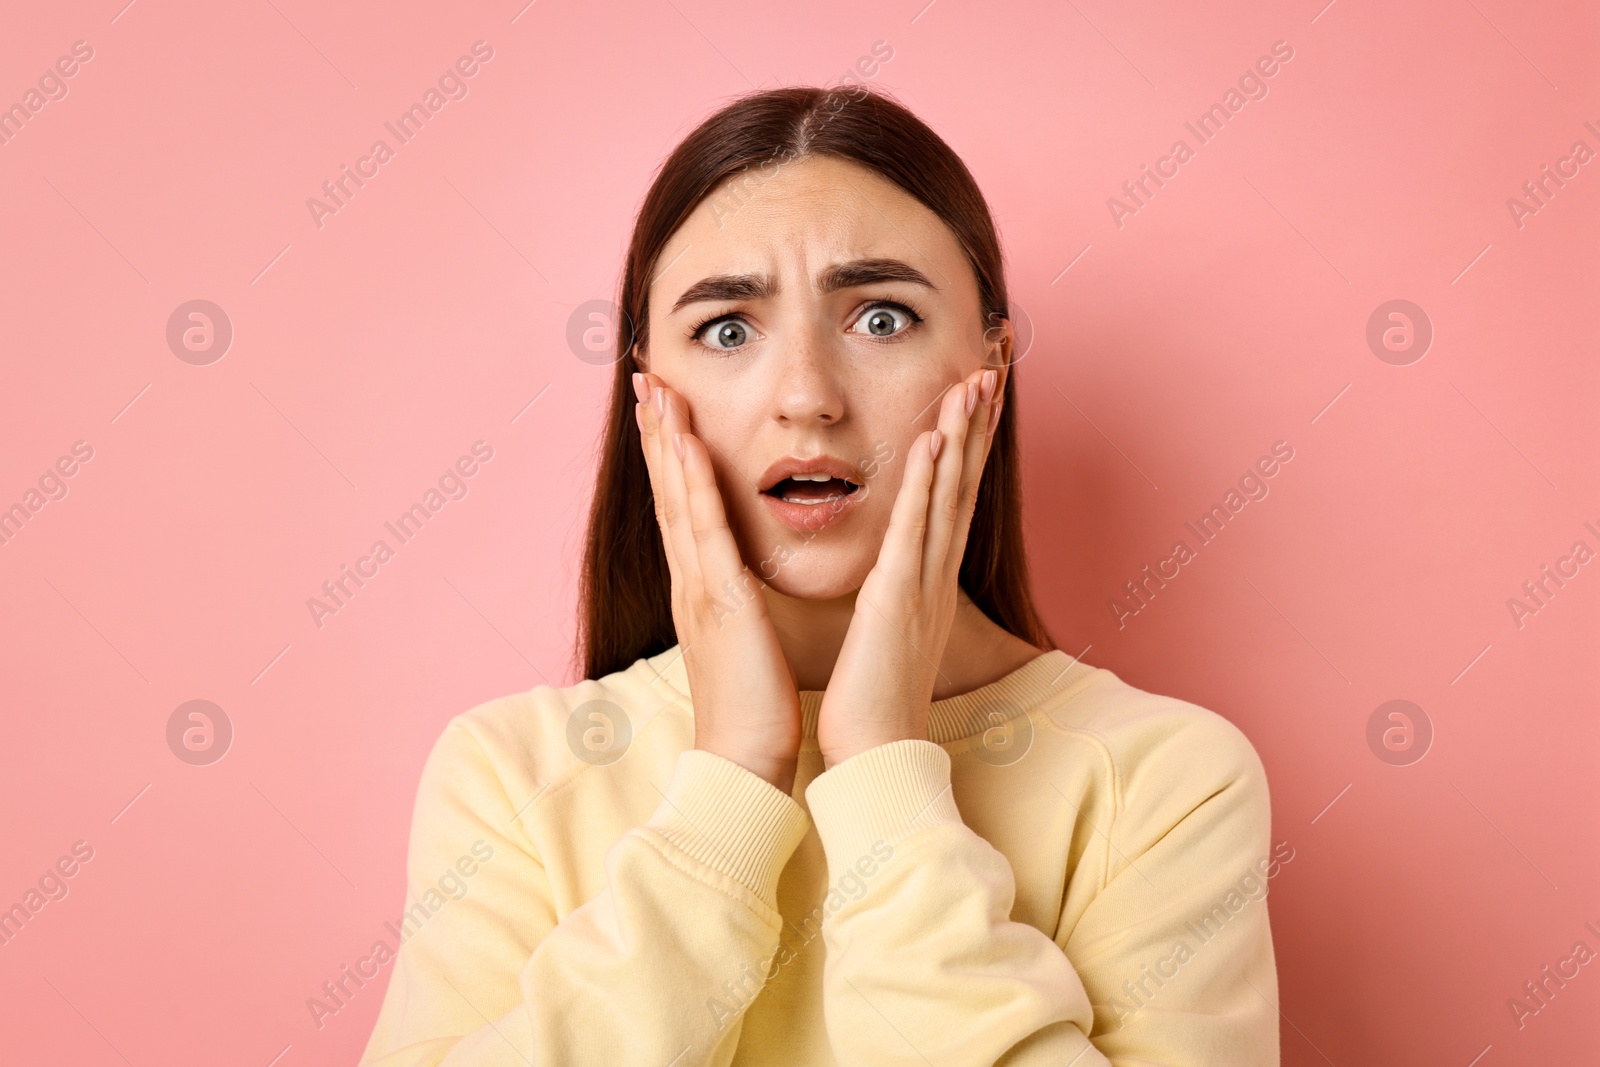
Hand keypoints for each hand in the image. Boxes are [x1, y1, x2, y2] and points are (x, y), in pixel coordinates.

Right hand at [633, 370, 803, 793]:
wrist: (744, 767)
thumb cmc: (754, 711)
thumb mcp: (747, 643)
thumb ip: (740, 607)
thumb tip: (745, 585)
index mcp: (701, 590)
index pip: (682, 508)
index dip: (670, 456)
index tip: (665, 408)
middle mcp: (691, 582)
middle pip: (668, 492)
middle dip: (656, 432)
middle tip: (645, 378)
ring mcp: (699, 589)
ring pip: (678, 499)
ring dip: (666, 440)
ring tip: (656, 389)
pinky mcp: (720, 602)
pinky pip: (704, 530)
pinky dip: (691, 483)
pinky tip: (685, 442)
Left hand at [815, 366, 1002, 768]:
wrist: (875, 756)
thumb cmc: (872, 702)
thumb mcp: (886, 636)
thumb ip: (892, 599)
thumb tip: (890, 578)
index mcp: (928, 583)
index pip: (952, 501)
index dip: (968, 448)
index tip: (978, 402)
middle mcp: (934, 575)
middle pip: (964, 486)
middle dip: (978, 426)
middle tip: (990, 371)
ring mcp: (922, 583)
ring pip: (947, 495)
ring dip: (962, 436)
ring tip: (973, 383)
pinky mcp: (897, 596)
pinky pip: (915, 528)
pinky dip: (925, 481)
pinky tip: (933, 439)